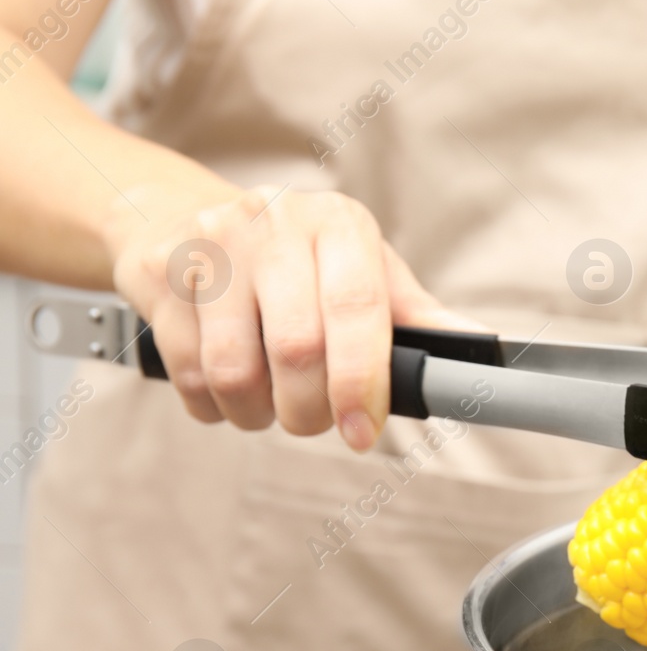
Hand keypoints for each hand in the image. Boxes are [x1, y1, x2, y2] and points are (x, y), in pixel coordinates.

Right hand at [110, 186, 478, 449]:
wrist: (183, 217)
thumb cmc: (297, 261)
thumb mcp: (365, 271)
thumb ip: (417, 317)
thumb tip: (483, 349)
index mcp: (340, 225)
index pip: (357, 310)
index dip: (361, 383)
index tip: (361, 433)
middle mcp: (275, 224)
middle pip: (296, 350)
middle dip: (310, 410)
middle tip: (317, 422)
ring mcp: (211, 247)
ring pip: (234, 371)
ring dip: (257, 414)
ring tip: (270, 406)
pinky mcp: (159, 274)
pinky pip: (188, 374)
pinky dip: (213, 406)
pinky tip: (228, 392)